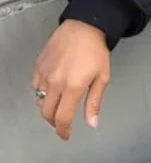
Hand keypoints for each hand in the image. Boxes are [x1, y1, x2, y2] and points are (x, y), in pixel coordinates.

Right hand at [32, 20, 110, 141]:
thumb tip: (92, 123)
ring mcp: (44, 74)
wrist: (83, 28)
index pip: (62, 118)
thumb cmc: (95, 51)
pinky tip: (51, 91)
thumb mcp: (102, 79)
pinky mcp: (38, 66)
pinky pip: (35, 86)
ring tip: (58, 107)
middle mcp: (55, 82)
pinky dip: (41, 93)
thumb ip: (94, 103)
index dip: (63, 131)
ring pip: (39, 100)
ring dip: (48, 108)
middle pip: (47, 113)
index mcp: (73, 87)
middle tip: (62, 124)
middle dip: (54, 123)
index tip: (65, 135)